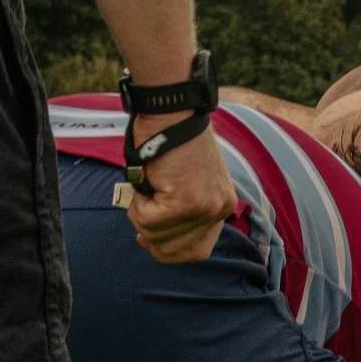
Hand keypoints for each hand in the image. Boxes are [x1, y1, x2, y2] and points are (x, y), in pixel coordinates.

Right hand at [126, 113, 234, 263]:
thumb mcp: (188, 180)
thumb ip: (182, 208)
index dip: (169, 250)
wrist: (171, 110)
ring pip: (158, 237)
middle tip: (140, 209)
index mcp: (223, 205)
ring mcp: (205, 208)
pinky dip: (137, 204)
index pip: (198, 251)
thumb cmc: (170, 139)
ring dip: (141, 216)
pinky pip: (148, 221)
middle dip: (150, 236)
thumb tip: (155, 237)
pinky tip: (147, 181)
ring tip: (146, 187)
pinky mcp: (186, 202)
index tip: (148, 237)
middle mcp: (220, 210)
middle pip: (176, 252)